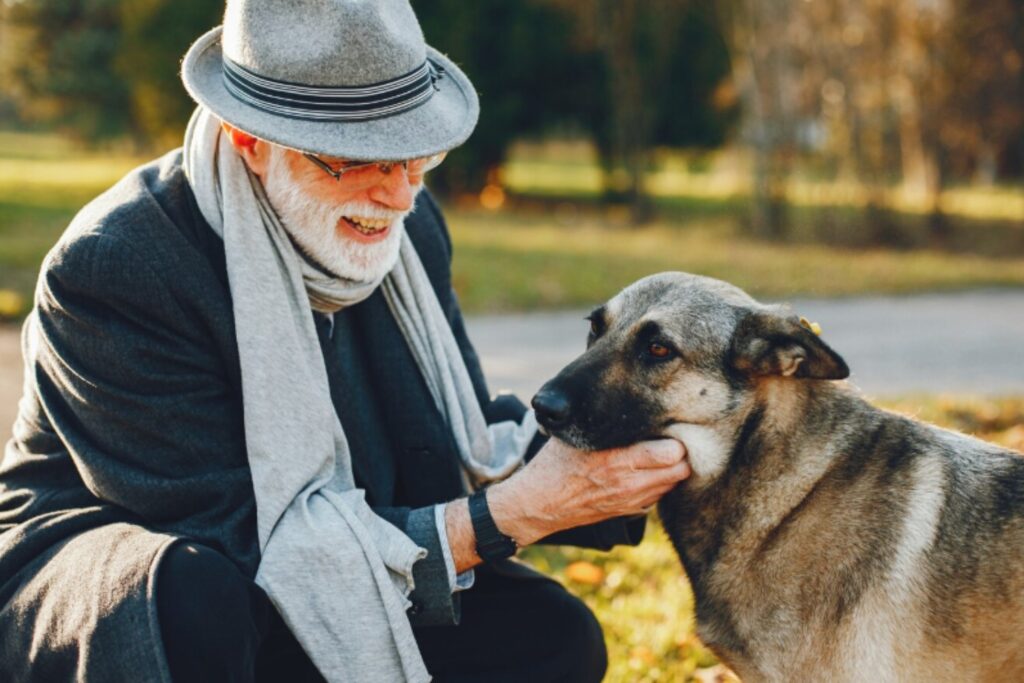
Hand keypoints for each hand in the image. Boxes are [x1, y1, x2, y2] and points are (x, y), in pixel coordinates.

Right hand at [487, 438, 689, 545]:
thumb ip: (605, 421)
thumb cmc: (556, 462)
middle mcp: (630, 483)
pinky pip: (659, 496)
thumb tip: (627, 393)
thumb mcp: (577, 434)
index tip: (668, 426)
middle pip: (680, 469)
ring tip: (660, 454)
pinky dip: (659, 484)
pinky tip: (646, 472)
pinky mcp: (629, 511)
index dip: (676, 437)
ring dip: (672, 469)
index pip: (672, 452)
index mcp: (619, 460)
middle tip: (670, 439)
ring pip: (674, 483)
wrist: (540, 502)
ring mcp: (632, 500)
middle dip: (680, 453)